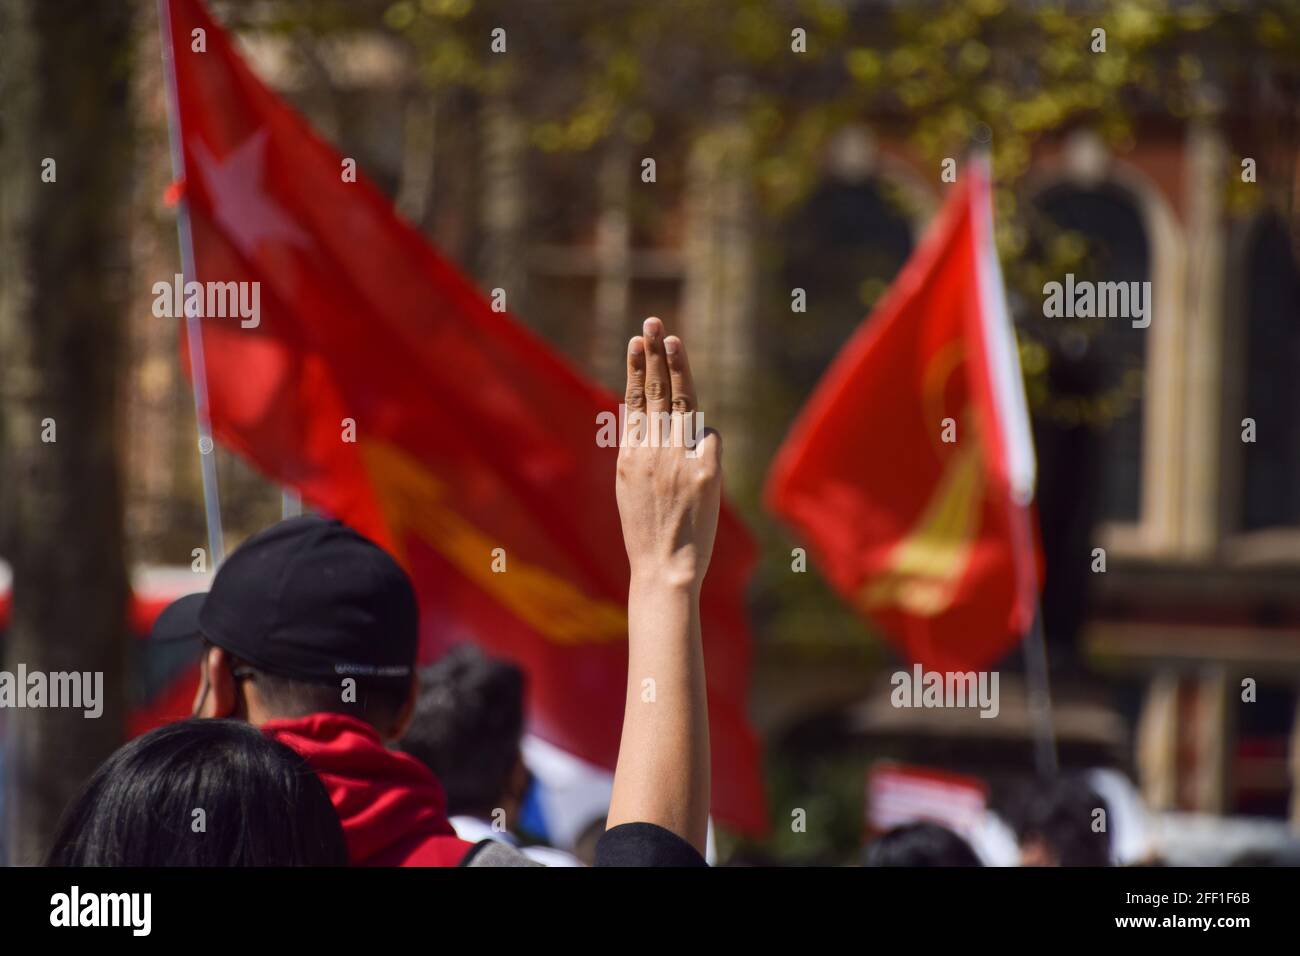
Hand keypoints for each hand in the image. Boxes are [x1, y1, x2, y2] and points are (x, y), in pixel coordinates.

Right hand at [615, 317, 721, 591]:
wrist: (663, 567)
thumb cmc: (647, 531)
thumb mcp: (629, 486)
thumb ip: (639, 450)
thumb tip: (646, 417)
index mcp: (631, 454)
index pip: (636, 400)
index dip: (638, 368)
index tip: (638, 340)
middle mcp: (653, 451)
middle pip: (656, 392)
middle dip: (654, 354)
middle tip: (653, 322)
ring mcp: (679, 460)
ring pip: (684, 405)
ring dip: (679, 370)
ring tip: (673, 341)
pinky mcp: (705, 473)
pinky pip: (709, 441)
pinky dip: (707, 442)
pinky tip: (701, 458)